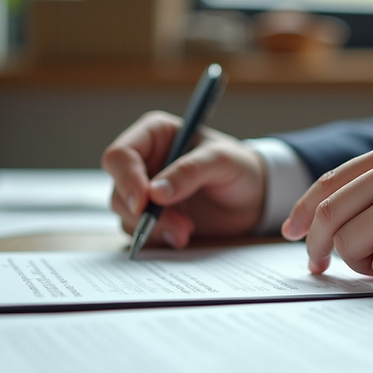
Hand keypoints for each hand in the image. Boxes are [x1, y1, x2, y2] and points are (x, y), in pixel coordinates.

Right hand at [101, 111, 265, 247]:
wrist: (253, 199)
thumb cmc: (239, 168)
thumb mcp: (222, 161)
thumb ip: (190, 171)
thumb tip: (156, 192)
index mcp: (154, 135)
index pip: (120, 155)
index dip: (127, 180)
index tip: (143, 203)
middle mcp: (143, 162)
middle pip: (119, 190)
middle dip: (145, 213)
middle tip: (180, 227)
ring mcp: (144, 191)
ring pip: (126, 215)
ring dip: (154, 228)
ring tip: (187, 230)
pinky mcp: (151, 216)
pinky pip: (138, 232)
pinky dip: (158, 238)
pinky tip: (183, 235)